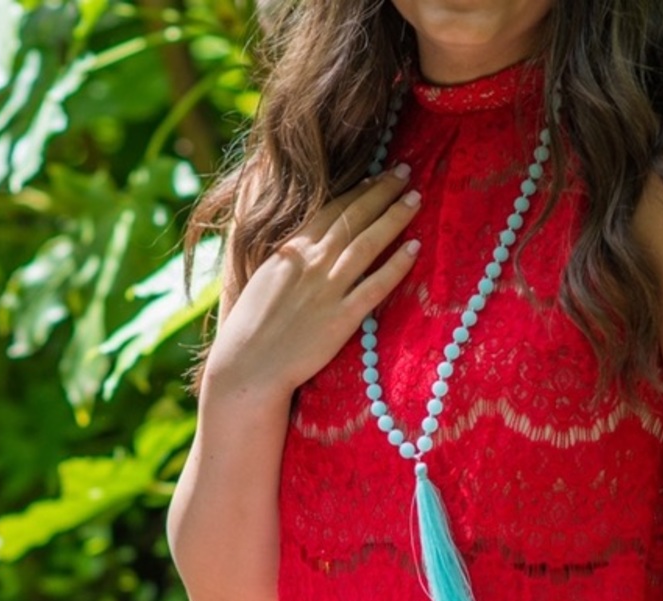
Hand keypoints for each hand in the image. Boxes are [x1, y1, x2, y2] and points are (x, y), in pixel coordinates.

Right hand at [205, 163, 420, 397]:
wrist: (247, 366)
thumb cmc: (251, 328)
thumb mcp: (265, 279)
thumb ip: (288, 260)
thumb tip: (303, 246)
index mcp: (290, 250)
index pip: (330, 210)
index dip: (358, 191)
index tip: (377, 176)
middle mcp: (311, 263)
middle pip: (353, 218)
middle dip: (381, 192)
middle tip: (405, 173)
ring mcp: (328, 289)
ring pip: (367, 243)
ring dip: (393, 217)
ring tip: (415, 198)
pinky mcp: (342, 318)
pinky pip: (376, 286)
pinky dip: (397, 265)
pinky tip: (415, 248)